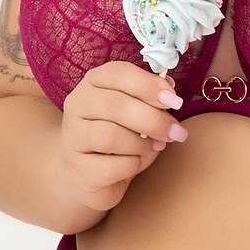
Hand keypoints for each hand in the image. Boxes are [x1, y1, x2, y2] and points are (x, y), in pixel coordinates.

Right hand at [58, 61, 187, 214]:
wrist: (89, 177)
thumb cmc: (119, 140)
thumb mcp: (137, 113)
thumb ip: (152, 98)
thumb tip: (169, 87)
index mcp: (94, 83)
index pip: (118, 73)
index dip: (149, 85)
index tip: (174, 101)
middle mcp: (77, 105)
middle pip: (117, 105)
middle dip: (154, 119)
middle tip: (175, 132)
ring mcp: (73, 137)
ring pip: (112, 135)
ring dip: (142, 144)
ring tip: (152, 147)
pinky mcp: (77, 167)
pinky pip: (112, 165)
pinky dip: (131, 165)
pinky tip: (132, 164)